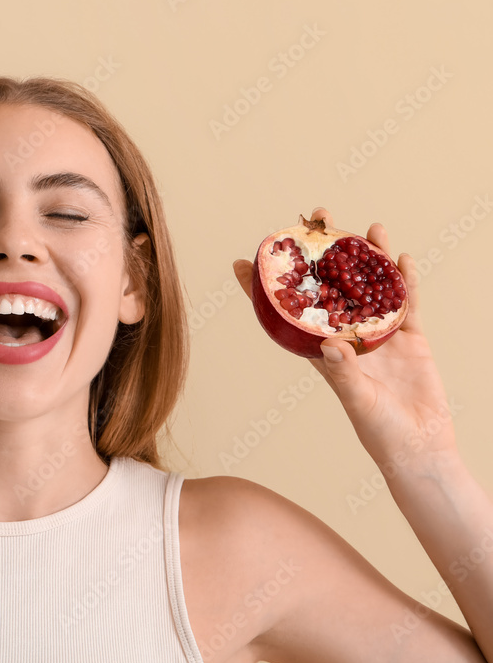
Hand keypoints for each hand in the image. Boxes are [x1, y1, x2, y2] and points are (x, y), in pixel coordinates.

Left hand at [232, 208, 456, 471]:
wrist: (420, 446)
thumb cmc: (379, 430)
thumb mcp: (355, 401)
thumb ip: (343, 374)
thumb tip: (329, 345)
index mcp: (321, 350)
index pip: (286, 312)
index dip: (264, 288)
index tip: (241, 262)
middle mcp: (347, 334)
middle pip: (332, 285)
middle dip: (326, 252)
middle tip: (318, 217)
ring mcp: (379, 333)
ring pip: (372, 285)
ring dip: (371, 257)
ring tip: (368, 228)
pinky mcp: (410, 337)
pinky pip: (407, 302)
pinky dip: (406, 281)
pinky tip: (402, 258)